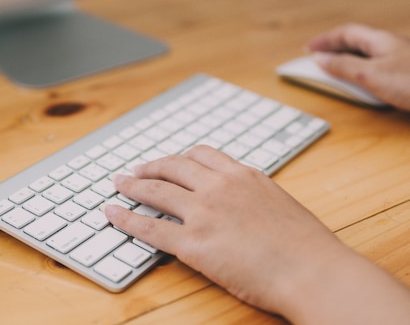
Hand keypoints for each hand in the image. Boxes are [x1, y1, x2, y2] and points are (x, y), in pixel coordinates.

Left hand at [105, 145, 409, 324]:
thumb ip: (254, 194)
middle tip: (136, 171)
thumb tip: (243, 197)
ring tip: (119, 185)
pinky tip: (113, 214)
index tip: (169, 161)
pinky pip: (149, 227)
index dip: (179, 157)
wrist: (314, 271)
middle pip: (173, 167)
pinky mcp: (193, 243)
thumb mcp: (281, 204)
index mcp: (243, 175)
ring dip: (132, 186)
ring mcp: (204, 213)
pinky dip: (125, 218)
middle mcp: (219, 187)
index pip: (202, 155)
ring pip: (156, 191)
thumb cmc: (307, 246)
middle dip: (150, 167)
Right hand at [305, 23, 409, 110]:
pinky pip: (376, 67)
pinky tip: (361, 81)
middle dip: (334, 49)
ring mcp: (401, 59)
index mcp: (380, 40)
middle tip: (317, 58)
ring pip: (366, 55)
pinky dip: (361, 71)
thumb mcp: (370, 75)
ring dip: (347, 60)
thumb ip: (344, 65)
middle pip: (356, 42)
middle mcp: (391, 45)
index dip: (325, 40)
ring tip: (333, 69)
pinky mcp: (406, 74)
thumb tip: (321, 58)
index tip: (308, 48)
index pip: (346, 33)